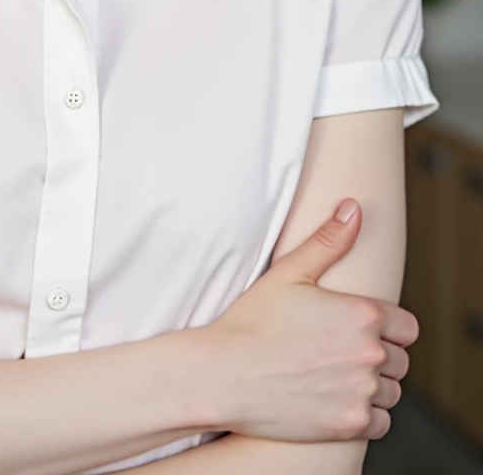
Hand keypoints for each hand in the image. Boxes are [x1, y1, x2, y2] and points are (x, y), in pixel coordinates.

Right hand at [200, 199, 417, 443]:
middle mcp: (370, 353)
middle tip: (338, 351)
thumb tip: (354, 207)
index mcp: (362, 314)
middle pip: (400, 359)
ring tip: (333, 374)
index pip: (406, 327)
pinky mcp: (351, 424)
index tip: (358, 329)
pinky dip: (363, 414)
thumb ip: (328, 240)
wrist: (224, 374)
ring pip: (390, 390)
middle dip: (377, 355)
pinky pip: (380, 421)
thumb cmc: (251, 321)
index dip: (386, 327)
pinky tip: (333, 398)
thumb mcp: (288, 272)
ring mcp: (362, 391)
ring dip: (372, 385)